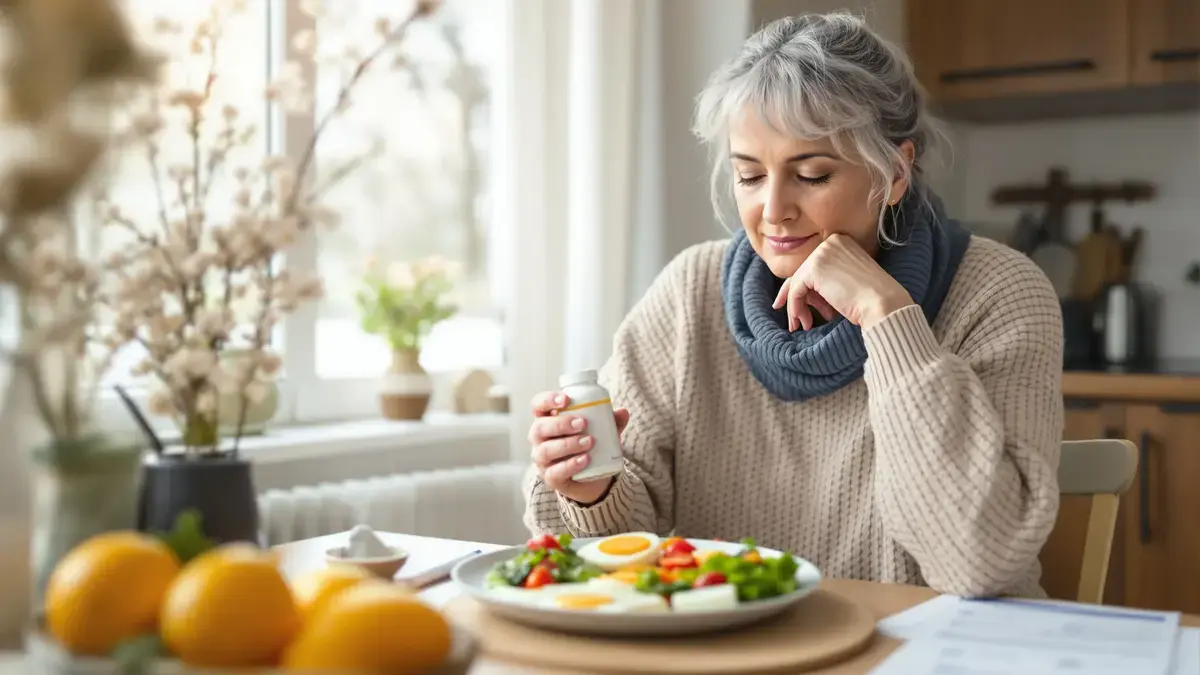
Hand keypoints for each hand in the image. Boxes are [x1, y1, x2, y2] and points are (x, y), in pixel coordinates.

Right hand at [528, 391, 630, 504]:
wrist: (591, 476)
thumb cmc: (589, 444)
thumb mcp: (601, 430)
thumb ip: (610, 421)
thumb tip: (623, 412)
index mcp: (547, 419)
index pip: (538, 405)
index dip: (547, 400)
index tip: (566, 399)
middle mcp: (539, 438)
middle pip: (540, 427)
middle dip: (561, 424)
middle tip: (583, 423)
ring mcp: (542, 459)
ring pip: (546, 450)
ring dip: (568, 444)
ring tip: (589, 441)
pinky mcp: (550, 477)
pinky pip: (555, 472)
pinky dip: (570, 465)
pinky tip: (585, 459)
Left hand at [772, 233, 914, 331]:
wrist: (883, 304)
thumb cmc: (871, 298)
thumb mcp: (847, 281)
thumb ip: (827, 280)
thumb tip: (802, 294)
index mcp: (841, 242)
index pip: (815, 267)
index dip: (812, 291)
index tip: (810, 308)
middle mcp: (830, 243)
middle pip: (805, 275)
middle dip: (804, 300)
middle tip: (804, 321)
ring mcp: (821, 254)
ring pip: (798, 283)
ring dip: (798, 307)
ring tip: (805, 325)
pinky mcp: (813, 269)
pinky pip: (795, 290)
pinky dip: (794, 307)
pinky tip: (800, 322)